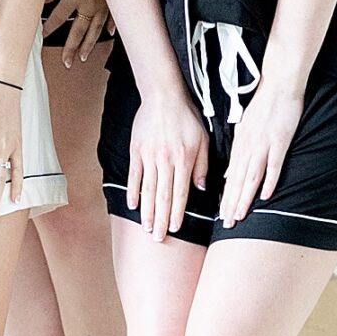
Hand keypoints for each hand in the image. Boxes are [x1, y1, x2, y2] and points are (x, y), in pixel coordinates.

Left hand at [40, 0, 109, 64]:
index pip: (59, 18)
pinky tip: (109, 34)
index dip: (50, 28)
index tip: (43, 36)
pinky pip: (113, 17)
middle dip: (71, 48)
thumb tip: (44, 2)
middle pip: (78, 31)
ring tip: (83, 57)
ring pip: (95, 29)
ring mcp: (104, 4)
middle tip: (67, 62)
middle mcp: (90, 5)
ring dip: (88, 44)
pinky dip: (111, 27)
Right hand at [126, 84, 208, 240]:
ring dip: (147, 211)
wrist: (163, 97)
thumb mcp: (203, 139)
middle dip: (160, 220)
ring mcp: (149, 156)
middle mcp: (165, 161)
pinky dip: (133, 191)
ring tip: (146, 227)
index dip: (177, 213)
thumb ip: (203, 165)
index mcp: (184, 160)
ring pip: (148, 190)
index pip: (180, 193)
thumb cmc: (186, 118)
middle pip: (162, 196)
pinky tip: (133, 205)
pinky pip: (135, 176)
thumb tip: (201, 188)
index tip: (175, 228)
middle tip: (158, 238)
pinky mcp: (136, 151)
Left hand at [218, 73, 304, 225]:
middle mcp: (248, 148)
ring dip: (245, 197)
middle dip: (231, 204)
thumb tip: (228, 174)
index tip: (222, 216)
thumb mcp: (244, 129)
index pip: (230, 178)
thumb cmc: (263, 107)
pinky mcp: (279, 142)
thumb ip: (237, 153)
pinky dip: (270, 181)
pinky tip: (267, 196)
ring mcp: (264, 145)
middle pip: (238, 181)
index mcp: (240, 145)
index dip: (225, 198)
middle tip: (226, 224)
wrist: (279, 86)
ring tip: (240, 215)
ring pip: (251, 177)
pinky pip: (274, 165)